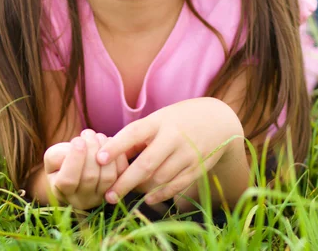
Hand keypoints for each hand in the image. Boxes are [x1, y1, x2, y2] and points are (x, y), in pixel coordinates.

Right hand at [44, 129, 127, 209]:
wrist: (80, 166)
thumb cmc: (63, 160)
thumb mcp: (52, 157)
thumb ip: (57, 155)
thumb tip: (77, 149)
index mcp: (62, 192)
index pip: (68, 181)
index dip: (75, 159)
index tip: (78, 141)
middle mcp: (82, 200)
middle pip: (90, 177)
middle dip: (91, 150)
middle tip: (88, 134)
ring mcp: (101, 197)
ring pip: (107, 176)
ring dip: (104, 150)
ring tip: (97, 136)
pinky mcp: (117, 188)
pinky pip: (121, 173)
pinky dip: (117, 154)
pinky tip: (108, 143)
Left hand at [96, 98, 243, 205]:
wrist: (218, 121)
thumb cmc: (179, 120)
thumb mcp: (160, 119)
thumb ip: (138, 137)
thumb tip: (111, 156)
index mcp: (160, 121)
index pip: (135, 132)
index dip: (117, 146)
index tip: (99, 158)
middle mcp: (174, 137)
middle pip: (146, 164)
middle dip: (125, 182)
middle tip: (109, 195)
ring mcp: (188, 153)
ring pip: (160, 179)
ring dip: (142, 188)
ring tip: (129, 191)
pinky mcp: (197, 167)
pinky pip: (176, 186)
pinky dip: (160, 194)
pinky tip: (148, 198)